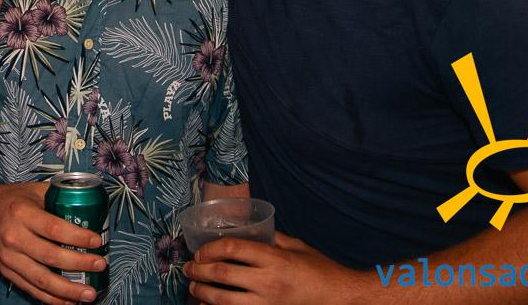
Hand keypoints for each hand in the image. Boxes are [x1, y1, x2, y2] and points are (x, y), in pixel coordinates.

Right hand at [0, 181, 104, 304]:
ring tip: (89, 293)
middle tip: (100, 264)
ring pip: (41, 278)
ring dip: (67, 290)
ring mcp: (8, 257)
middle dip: (79, 263)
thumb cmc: (12, 199)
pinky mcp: (6, 272)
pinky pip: (31, 288)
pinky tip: (69, 302)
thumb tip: (90, 205)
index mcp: (22, 213)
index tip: (97, 241)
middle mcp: (13, 237)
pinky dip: (51, 298)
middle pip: (50, 256)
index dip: (78, 236)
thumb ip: (59, 197)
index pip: (55, 228)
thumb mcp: (34, 190)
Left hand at [184, 233, 363, 304]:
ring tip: (193, 288)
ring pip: (224, 301)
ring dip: (203, 294)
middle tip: (188, 269)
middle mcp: (269, 282)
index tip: (200, 251)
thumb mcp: (297, 246)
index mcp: (275, 259)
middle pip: (222, 275)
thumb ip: (272, 238)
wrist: (339, 298)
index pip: (233, 249)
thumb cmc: (319, 270)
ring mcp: (268, 304)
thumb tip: (250, 230)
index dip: (210, 249)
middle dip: (198, 272)